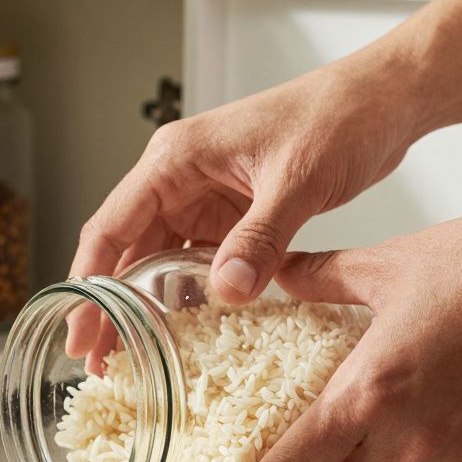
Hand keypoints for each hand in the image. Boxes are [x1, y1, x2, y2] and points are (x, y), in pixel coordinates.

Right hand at [66, 61, 426, 369]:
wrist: (382, 102)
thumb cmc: (337, 117)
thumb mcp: (296, 181)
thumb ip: (260, 237)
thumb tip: (227, 291)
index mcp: (176, 159)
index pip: (111, 224)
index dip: (90, 282)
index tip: (79, 329)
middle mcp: (179, 179)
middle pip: (125, 249)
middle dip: (109, 305)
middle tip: (98, 360)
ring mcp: (203, 198)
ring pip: (156, 259)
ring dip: (142, 305)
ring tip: (130, 357)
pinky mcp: (230, 215)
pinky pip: (195, 261)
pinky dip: (184, 295)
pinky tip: (179, 332)